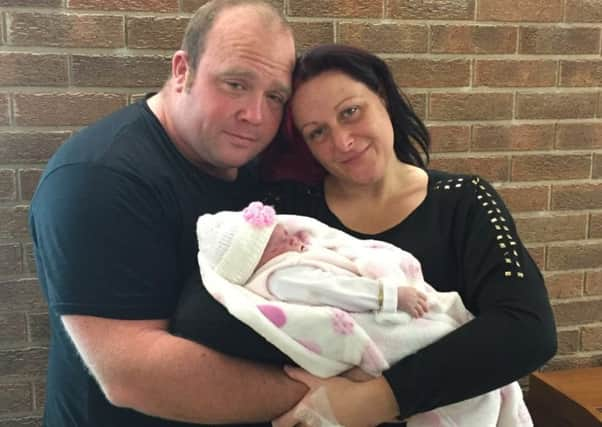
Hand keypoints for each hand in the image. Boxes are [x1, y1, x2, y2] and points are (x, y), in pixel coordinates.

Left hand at [272, 366, 398, 426]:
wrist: (367, 402)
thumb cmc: (342, 389)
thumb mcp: (319, 378)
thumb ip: (300, 374)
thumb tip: (286, 369)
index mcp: (305, 411)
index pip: (282, 423)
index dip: (278, 421)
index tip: (278, 417)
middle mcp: (312, 425)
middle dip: (293, 425)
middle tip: (295, 417)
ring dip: (309, 425)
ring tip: (313, 417)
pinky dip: (323, 425)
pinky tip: (328, 418)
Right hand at [396, 286, 427, 317]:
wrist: (393, 294)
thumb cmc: (398, 291)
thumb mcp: (407, 288)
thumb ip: (412, 291)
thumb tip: (414, 294)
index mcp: (415, 291)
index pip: (424, 296)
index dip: (425, 300)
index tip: (425, 302)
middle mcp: (415, 297)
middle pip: (424, 304)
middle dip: (426, 308)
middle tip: (426, 311)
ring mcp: (412, 303)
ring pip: (420, 309)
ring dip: (421, 313)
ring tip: (421, 315)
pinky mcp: (409, 308)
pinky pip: (415, 313)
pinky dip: (416, 316)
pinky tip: (416, 317)